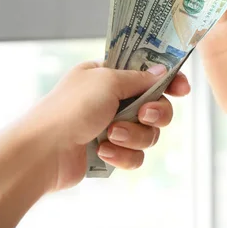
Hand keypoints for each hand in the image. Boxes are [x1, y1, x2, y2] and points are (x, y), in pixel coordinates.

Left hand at [30, 61, 189, 191]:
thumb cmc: (70, 109)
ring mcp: (112, 127)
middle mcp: (113, 101)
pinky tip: (104, 151)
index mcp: (109, 77)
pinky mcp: (111, 152)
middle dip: (155, 113)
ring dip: (134, 136)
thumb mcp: (107, 80)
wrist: (44, 152)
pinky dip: (123, 154)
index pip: (149, 74)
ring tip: (111, 135)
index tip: (182, 89)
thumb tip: (163, 71)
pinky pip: (136, 156)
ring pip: (149, 133)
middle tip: (144, 114)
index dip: (169, 81)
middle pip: (157, 106)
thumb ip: (140, 77)